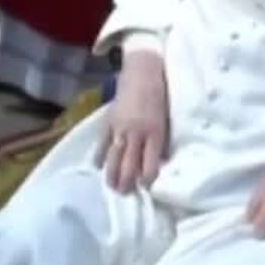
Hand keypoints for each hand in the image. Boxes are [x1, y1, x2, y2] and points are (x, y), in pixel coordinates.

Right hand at [93, 50, 170, 193]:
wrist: (143, 71)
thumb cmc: (159, 95)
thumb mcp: (165, 120)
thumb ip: (159, 141)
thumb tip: (157, 162)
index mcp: (154, 133)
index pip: (150, 165)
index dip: (147, 180)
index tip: (146, 188)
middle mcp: (136, 133)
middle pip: (129, 165)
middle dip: (127, 183)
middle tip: (125, 194)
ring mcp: (120, 127)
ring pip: (114, 158)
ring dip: (112, 175)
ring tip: (112, 187)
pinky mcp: (109, 120)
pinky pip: (102, 143)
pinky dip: (100, 156)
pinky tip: (98, 166)